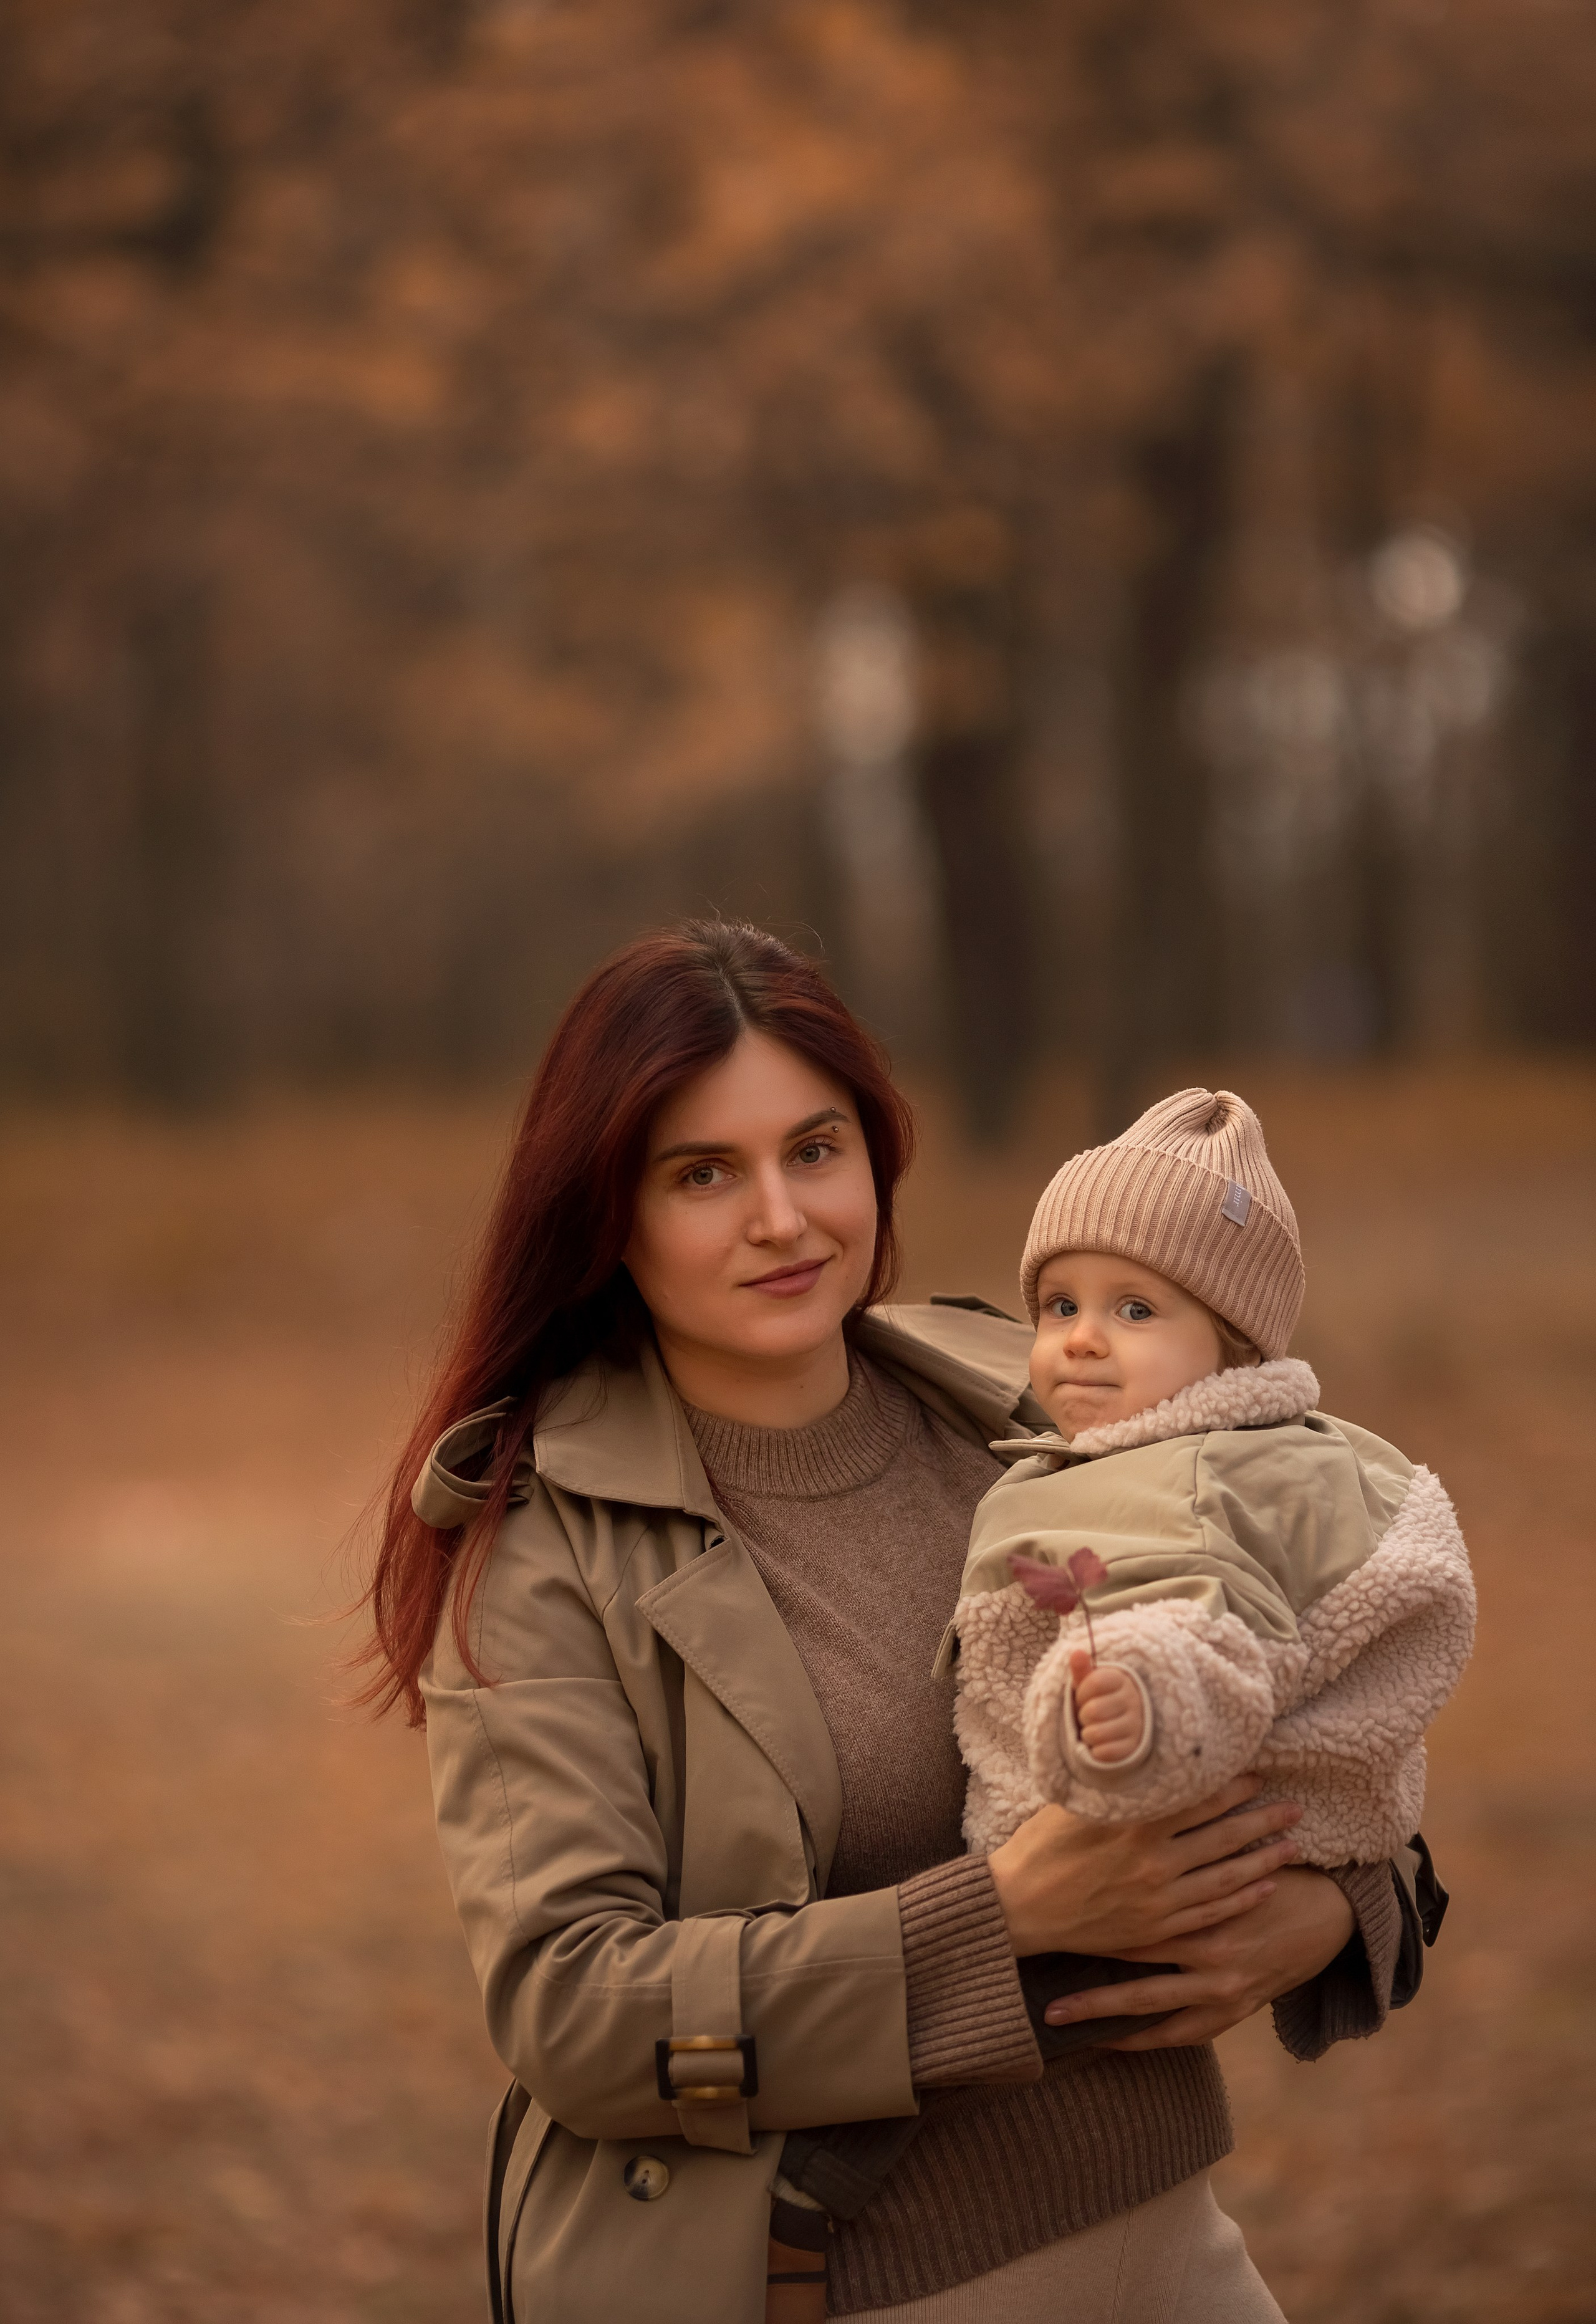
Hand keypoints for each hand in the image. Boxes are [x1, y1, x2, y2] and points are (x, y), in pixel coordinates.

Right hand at [986, 1775, 1300, 1959]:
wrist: (1019, 1909)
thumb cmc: (1039, 1847)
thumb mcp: (1068, 1798)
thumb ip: (1103, 1766)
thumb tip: (1106, 1718)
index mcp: (1134, 1825)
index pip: (1198, 1800)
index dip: (1232, 1786)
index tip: (1257, 1774)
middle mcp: (1153, 1862)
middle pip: (1222, 1838)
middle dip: (1262, 1821)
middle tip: (1294, 1809)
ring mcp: (1158, 1900)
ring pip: (1225, 1878)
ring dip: (1263, 1861)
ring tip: (1292, 1846)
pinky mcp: (1156, 1930)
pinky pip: (1210, 1913)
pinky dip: (1241, 1900)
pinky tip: (1264, 1889)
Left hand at [1043, 1865, 1356, 2048]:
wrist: (1325, 1913)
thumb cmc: (1265, 1872)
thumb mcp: (1224, 1855)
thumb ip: (1174, 1853)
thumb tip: (1113, 1831)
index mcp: (1205, 1914)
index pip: (1133, 1925)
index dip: (1088, 1930)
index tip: (1044, 1933)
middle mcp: (1211, 1957)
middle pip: (1133, 1978)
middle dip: (1086, 1990)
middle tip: (1038, 1996)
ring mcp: (1223, 1992)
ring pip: (1150, 2011)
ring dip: (1103, 2020)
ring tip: (1059, 2024)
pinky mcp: (1234, 2013)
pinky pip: (1179, 2036)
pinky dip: (1144, 2040)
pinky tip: (1110, 2042)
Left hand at [1070, 1651, 1143, 1762]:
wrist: (1117, 1725)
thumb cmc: (1097, 1700)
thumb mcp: (1088, 1683)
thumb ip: (1081, 1669)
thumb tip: (1076, 1652)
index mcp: (1122, 1680)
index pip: (1095, 1682)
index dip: (1082, 1693)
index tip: (1084, 1696)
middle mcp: (1133, 1700)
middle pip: (1093, 1711)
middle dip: (1082, 1716)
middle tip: (1089, 1715)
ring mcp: (1136, 1725)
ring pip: (1096, 1733)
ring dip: (1087, 1734)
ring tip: (1094, 1728)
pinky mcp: (1134, 1747)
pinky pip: (1104, 1752)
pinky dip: (1095, 1750)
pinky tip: (1100, 1743)